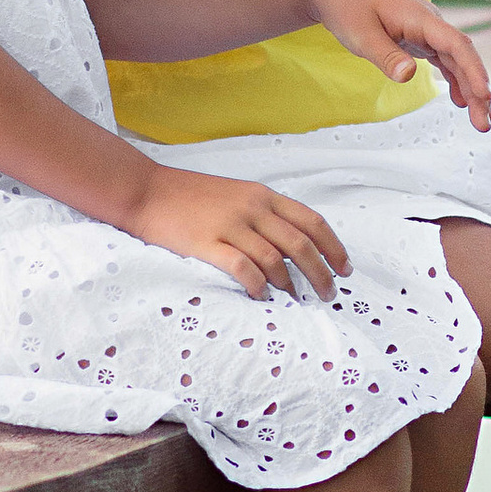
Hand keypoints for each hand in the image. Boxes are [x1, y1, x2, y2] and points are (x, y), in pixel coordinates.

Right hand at [124, 167, 352, 302]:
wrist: (146, 190)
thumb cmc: (190, 197)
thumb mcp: (236, 196)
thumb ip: (264, 216)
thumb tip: (295, 248)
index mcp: (263, 196)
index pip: (312, 221)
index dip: (334, 247)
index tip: (345, 269)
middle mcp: (252, 208)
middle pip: (300, 244)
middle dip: (321, 273)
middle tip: (328, 295)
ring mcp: (229, 224)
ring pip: (275, 259)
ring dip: (290, 284)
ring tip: (296, 301)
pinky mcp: (206, 243)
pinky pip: (242, 268)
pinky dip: (258, 286)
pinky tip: (262, 297)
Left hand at [300, 0, 490, 129]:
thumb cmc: (347, 3)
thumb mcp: (360, 33)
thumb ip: (385, 55)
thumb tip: (408, 76)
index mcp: (421, 18)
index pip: (457, 45)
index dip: (473, 70)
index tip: (483, 95)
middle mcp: (431, 23)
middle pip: (463, 57)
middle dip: (477, 90)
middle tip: (483, 124)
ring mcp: (427, 31)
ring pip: (456, 61)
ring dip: (470, 89)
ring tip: (480, 120)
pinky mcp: (419, 38)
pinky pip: (444, 60)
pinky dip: (455, 80)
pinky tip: (460, 101)